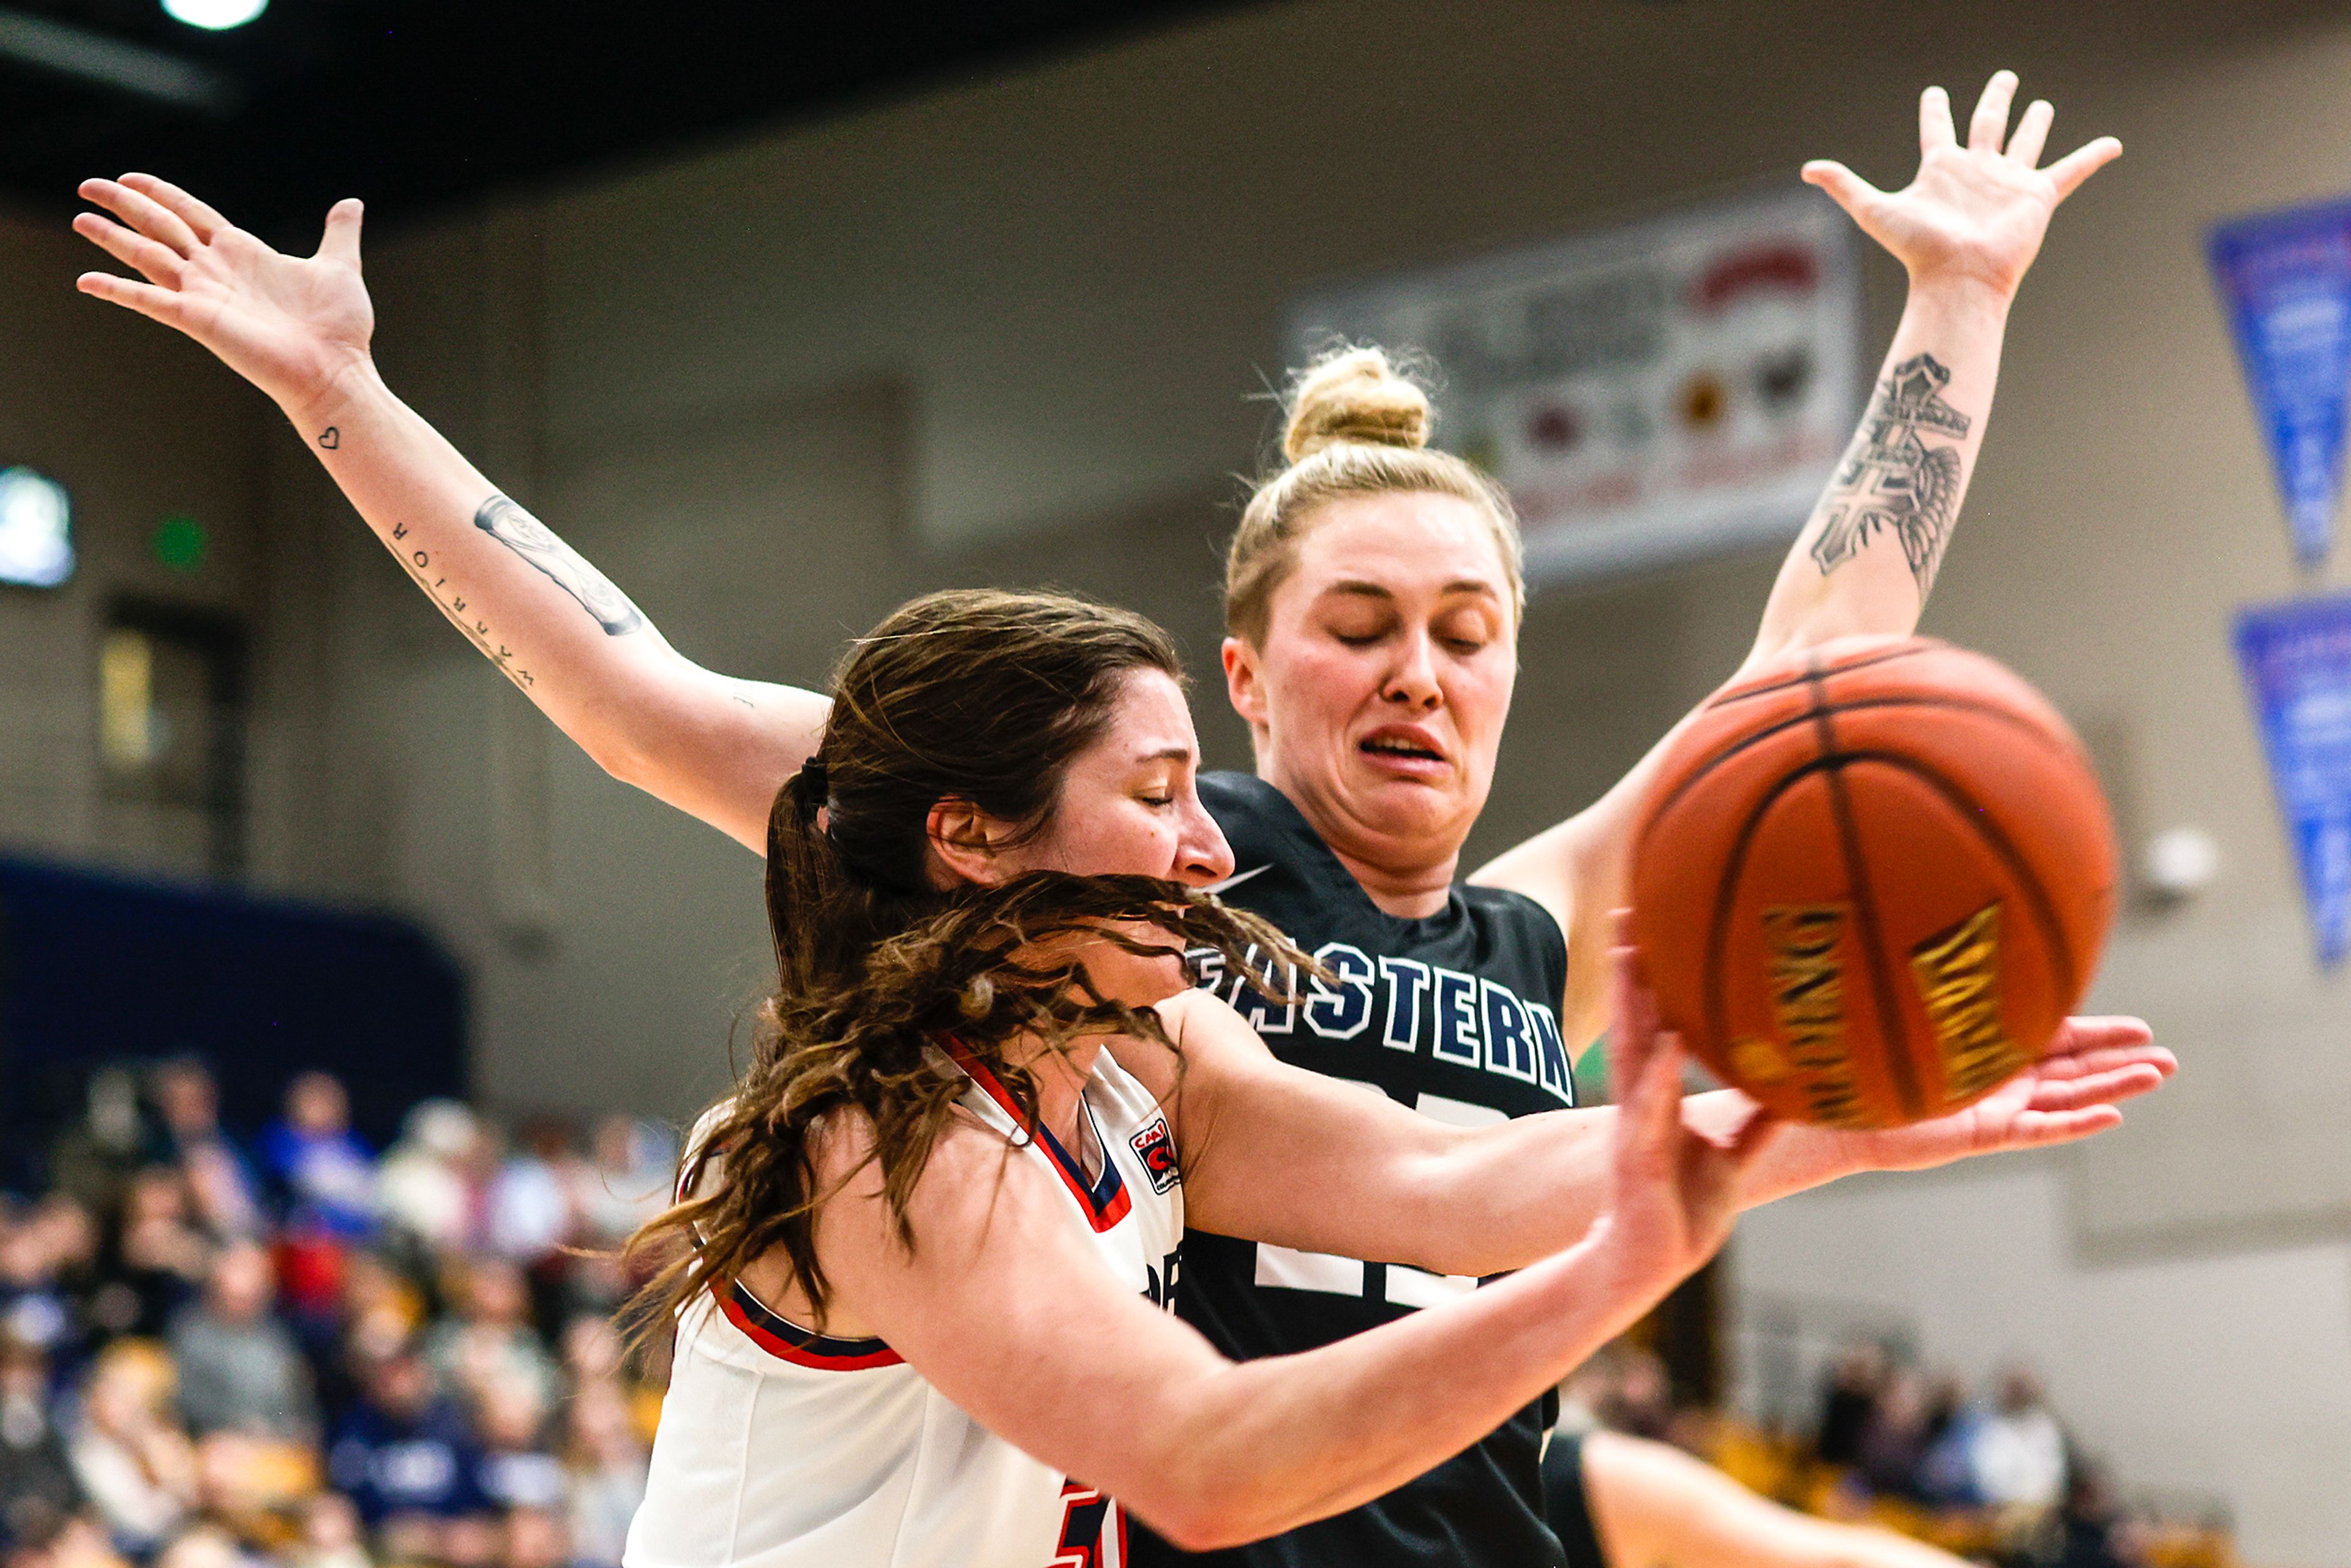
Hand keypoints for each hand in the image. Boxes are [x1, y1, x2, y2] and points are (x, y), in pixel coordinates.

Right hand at [73, 175, 374, 417]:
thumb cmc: (340, 327)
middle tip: (88, 185)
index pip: (191, 212)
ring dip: (112, 238)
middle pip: (160, 225)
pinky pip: (149, 300)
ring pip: (147, 255)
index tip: (130, 177)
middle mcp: (217, 270)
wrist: (338, 369)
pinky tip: (86, 281)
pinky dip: (118, 290)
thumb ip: (338, 232)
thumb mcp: (339, 266)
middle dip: (125, 204)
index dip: (161, 192)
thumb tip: (352, 204)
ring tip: (79, 219)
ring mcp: (204, 294)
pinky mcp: (198, 319)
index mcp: (242, 252)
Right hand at [1594, 931, 1779, 1293]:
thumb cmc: (1684, 1214)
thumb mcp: (1733, 1160)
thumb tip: (1797, 1092)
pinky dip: (1659, 1072)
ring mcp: (1637, 1127)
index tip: (1655, 921)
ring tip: (1636, 952)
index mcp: (1659, 1099)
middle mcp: (1642, 1103)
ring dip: (1633, 1002)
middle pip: (1635, 1021)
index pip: (1654, 1023)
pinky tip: (1668, 1040)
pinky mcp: (1639, 1161)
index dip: (1653, 974)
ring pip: (1634, 1053)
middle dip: (1632, 967)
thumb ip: (1758, 1123)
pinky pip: (1651, 1109)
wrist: (1650, 1267)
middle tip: (1630, 908)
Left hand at [1802, 71, 2119, 298]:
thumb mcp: (1874, 209)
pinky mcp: (2036, 196)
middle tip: (2004, 79)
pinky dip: (2093, 157)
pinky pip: (2070, 170)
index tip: (1935, 93)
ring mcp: (2007, 182)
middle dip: (1994, 101)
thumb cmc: (1918, 248)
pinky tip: (2113, 144)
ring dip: (2034, 122)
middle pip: (1986, 125)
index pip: (1937, 129)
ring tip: (2041, 104)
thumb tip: (1806, 170)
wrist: (1957, 278)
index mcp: (1941, 168)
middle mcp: (1975, 170)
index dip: (1935, 110)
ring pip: (2025, 141)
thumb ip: (1844, 185)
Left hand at [1817, 1016, 2172, 1176]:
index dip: (2100, 1035)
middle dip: (2120, 1063)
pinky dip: (2075, 1124)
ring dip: (2112, 1088)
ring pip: (2067, 1098)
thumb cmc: (1867, 1055)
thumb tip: (1949, 919)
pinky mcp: (1982, 1133)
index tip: (2143, 1031)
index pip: (2058, 1037)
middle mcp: (1997, 1077)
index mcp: (1989, 1047)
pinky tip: (2112, 1117)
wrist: (1835, 1103)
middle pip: (2074, 1069)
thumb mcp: (1912, 1011)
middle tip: (2171, 1061)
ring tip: (2157, 1076)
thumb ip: (1940, 981)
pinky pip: (2038, 1130)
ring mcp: (1994, 1107)